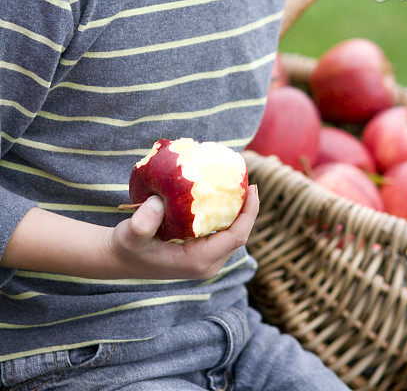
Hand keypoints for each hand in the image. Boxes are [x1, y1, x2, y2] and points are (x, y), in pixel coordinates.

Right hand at [104, 185, 259, 279]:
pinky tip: (221, 192)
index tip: (252, 187)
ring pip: (233, 232)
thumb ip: (141, 223)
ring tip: (236, 182)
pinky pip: (222, 230)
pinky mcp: (201, 251)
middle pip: (239, 233)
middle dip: (247, 207)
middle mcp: (207, 263)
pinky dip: (225, 212)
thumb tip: (158, 203)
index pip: (236, 237)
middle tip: (245, 178)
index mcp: (198, 261)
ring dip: (237, 209)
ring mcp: (206, 259)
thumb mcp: (129, 234)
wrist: (119, 257)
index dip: (249, 212)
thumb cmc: (126, 246)